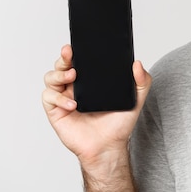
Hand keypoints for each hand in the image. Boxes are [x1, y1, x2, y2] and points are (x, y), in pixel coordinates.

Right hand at [42, 45, 151, 166]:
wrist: (109, 147)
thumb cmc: (119, 124)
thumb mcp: (136, 99)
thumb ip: (142, 81)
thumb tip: (137, 63)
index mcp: (91, 80)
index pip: (79, 60)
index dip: (75, 51)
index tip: (77, 44)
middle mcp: (75, 86)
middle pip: (61, 65)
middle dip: (63, 57)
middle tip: (70, 54)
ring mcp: (64, 98)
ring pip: (51, 77)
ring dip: (58, 74)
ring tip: (72, 76)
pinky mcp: (56, 111)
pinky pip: (49, 98)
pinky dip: (59, 98)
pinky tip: (73, 103)